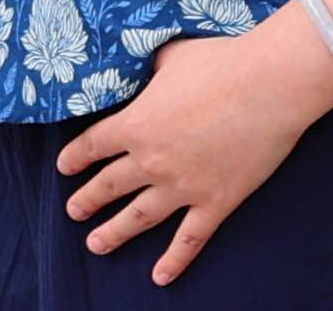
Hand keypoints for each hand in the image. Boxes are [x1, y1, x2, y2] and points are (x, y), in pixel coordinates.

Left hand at [54, 30, 325, 287]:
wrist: (268, 86)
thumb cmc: (220, 62)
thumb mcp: (173, 55)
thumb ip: (150, 68)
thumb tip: (142, 65)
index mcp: (137, 123)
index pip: (94, 145)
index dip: (75, 157)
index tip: (64, 167)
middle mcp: (152, 161)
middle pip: (109, 186)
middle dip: (87, 199)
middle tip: (74, 210)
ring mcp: (182, 187)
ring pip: (139, 218)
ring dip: (114, 233)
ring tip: (96, 243)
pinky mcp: (214, 202)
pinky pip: (189, 239)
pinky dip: (173, 261)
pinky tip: (160, 276)